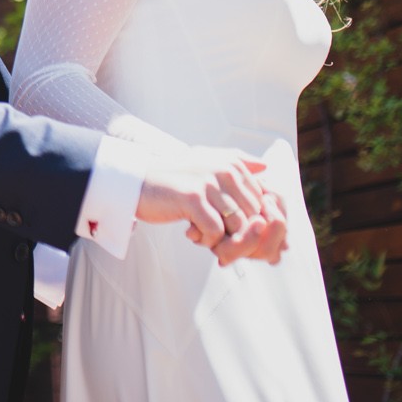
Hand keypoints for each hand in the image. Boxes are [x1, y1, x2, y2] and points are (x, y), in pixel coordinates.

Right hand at [135, 149, 286, 265]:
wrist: (135, 181)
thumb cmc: (173, 177)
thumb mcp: (206, 161)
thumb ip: (237, 161)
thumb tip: (266, 165)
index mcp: (233, 165)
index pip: (262, 206)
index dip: (249, 226)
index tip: (227, 231)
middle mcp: (225, 171)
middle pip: (252, 219)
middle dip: (237, 237)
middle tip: (212, 236)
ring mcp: (209, 183)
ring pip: (237, 228)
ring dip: (221, 240)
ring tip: (201, 234)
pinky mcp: (192, 197)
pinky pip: (215, 231)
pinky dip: (206, 239)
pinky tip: (190, 232)